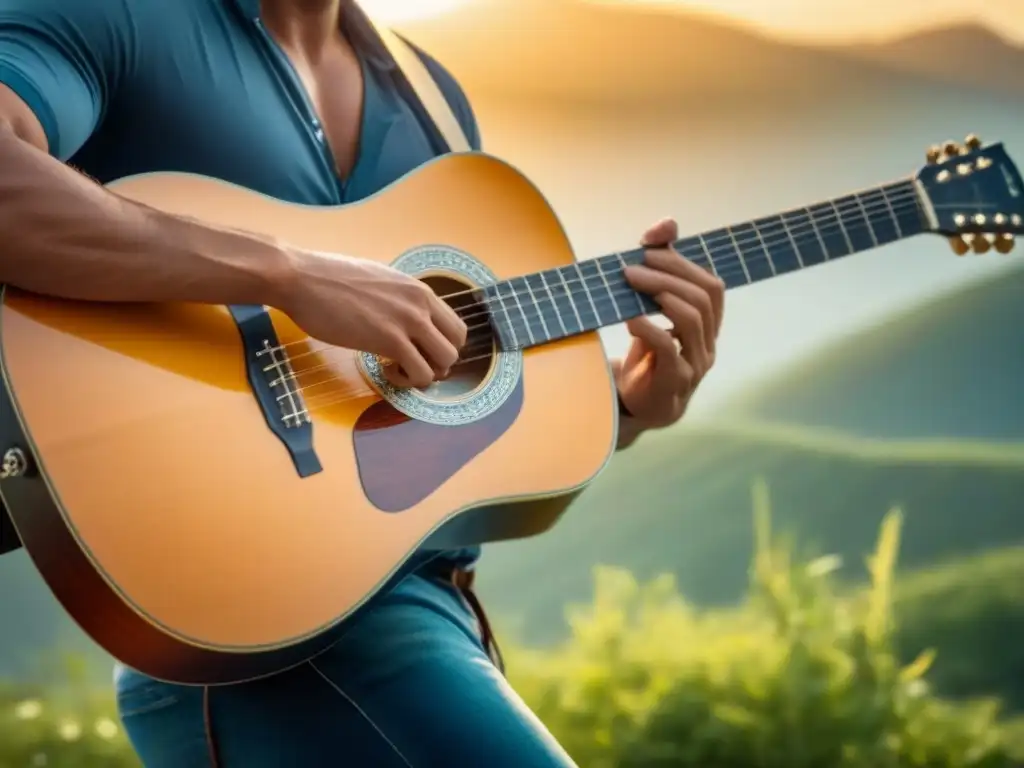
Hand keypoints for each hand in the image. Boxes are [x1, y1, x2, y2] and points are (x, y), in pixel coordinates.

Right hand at [280, 250, 467, 388]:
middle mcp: (421, 305)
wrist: (302, 278)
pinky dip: (406, 381)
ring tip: (398, 369)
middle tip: (411, 365)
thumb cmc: (329, 279)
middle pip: (455, 347)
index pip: (455, 327)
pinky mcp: (390, 341)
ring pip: (444, 364)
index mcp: (419, 291)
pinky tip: (386, 371)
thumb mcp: (378, 280)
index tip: (419, 351)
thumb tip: (401, 316)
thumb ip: (399, 299)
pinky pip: (419, 374)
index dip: (441, 346)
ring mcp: (408, 323)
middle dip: (437, 363)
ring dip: (423, 375)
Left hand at [615, 218, 724, 429]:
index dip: (683, 261)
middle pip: (703, 296)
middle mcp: (708, 344)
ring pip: (692, 318)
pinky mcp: (674, 384)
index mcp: (708, 326)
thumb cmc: (644, 356)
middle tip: (631, 265)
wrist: (632, 407)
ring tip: (629, 282)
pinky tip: (629, 318)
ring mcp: (695, 365)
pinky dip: (649, 327)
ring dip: (659, 293)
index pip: (711, 284)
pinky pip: (668, 348)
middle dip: (668, 273)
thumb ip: (659, 269)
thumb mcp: (650, 310)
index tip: (648, 246)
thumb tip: (667, 222)